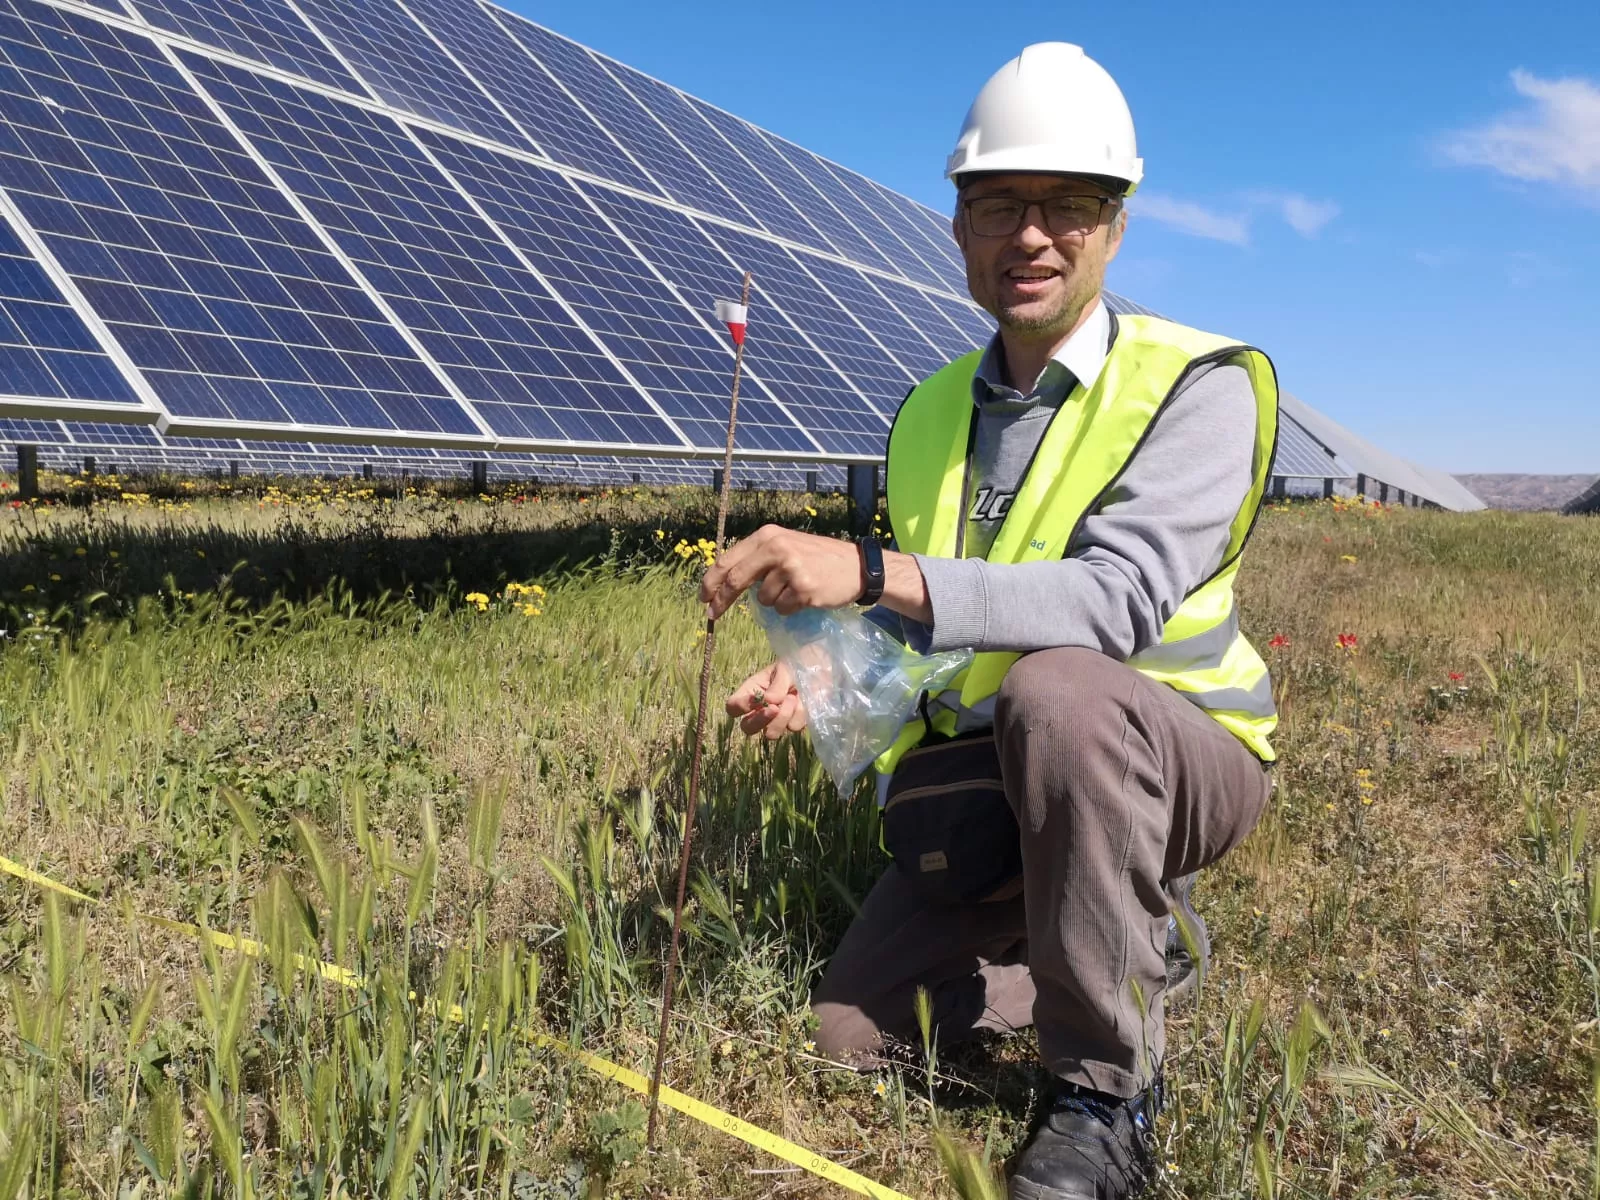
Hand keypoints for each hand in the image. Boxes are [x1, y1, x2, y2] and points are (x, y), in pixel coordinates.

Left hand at [700, 524, 861, 618]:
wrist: (855, 566)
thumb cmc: (815, 558)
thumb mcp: (785, 546)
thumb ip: (757, 559)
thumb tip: (722, 583)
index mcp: (767, 535)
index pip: (728, 560)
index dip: (710, 581)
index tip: (702, 597)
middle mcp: (777, 548)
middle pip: (736, 580)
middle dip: (722, 600)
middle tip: (712, 614)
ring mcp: (791, 569)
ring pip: (763, 599)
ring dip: (774, 601)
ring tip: (794, 589)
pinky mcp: (803, 589)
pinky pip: (782, 609)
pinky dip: (790, 608)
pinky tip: (806, 596)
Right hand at [726, 660, 806, 739]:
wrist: (820, 669)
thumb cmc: (797, 664)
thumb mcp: (785, 669)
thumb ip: (777, 685)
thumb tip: (768, 701)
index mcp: (751, 691)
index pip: (733, 706)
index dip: (741, 707)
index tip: (758, 700)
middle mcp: (760, 709)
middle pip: (747, 728)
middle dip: (761, 721)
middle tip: (775, 708)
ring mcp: (776, 720)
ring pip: (771, 733)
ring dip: (784, 716)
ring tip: (794, 696)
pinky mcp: (792, 724)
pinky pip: (793, 727)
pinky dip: (801, 714)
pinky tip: (805, 701)